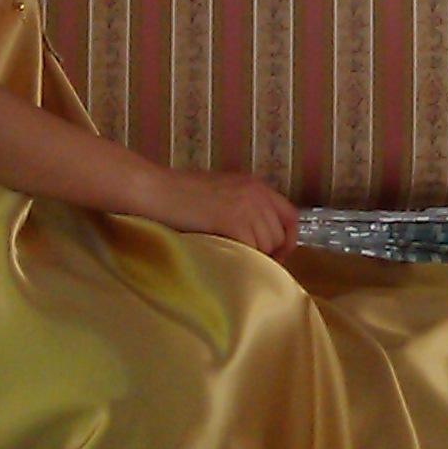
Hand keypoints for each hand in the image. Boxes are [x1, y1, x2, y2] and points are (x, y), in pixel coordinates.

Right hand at [141, 166, 299, 254]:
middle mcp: (257, 193)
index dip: (287, 239)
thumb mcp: (221, 193)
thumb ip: (243, 208)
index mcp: (256, 185)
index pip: (290, 216)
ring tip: (232, 258)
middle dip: (269, 253)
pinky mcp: (234, 220)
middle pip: (279, 234)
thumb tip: (256, 237)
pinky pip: (251, 248)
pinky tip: (227, 257)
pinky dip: (243, 258)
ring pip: (267, 245)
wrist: (157, 191)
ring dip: (254, 256)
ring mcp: (247, 206)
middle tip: (249, 263)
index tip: (276, 255)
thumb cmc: (180, 195)